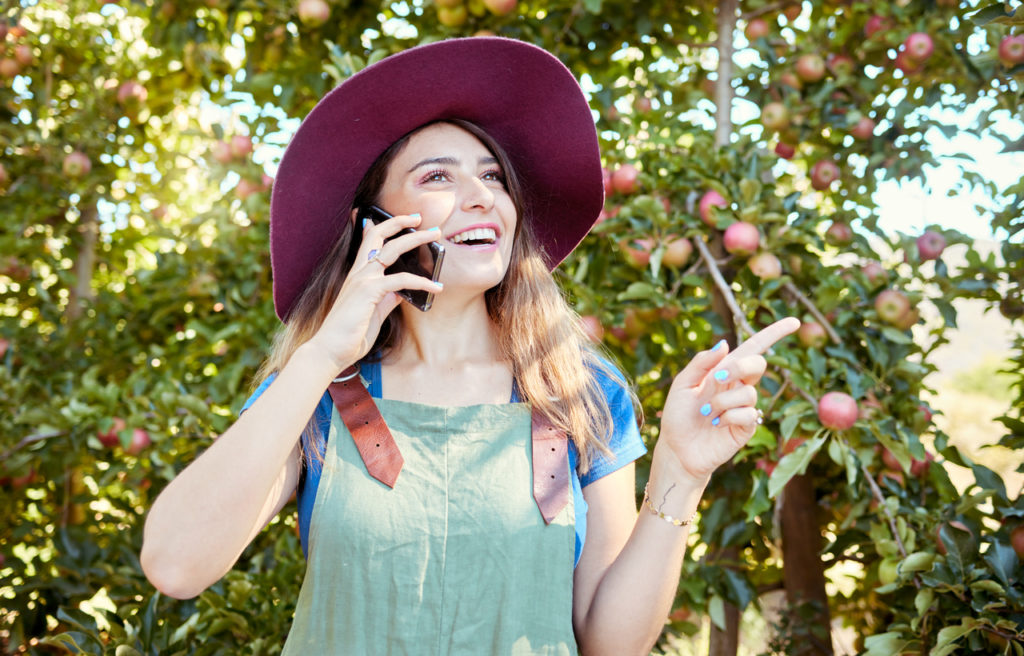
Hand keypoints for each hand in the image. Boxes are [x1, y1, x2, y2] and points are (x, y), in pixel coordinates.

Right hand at [304, 213, 443, 371]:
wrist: (331, 350)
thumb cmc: (350, 334)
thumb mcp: (374, 312)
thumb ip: (387, 299)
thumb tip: (402, 291)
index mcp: (357, 275)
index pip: (368, 242)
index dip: (381, 226)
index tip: (399, 220)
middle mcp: (359, 272)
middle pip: (379, 236)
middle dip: (400, 222)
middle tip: (421, 217)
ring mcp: (363, 279)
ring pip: (392, 248)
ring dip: (417, 239)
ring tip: (436, 236)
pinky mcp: (370, 290)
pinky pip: (402, 279)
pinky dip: (422, 281)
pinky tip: (436, 287)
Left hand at [656, 317, 800, 482]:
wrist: (676, 448)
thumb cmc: (678, 415)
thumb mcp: (682, 384)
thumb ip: (702, 362)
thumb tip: (725, 343)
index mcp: (724, 371)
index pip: (753, 348)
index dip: (774, 333)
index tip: (794, 321)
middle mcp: (738, 386)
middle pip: (758, 364)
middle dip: (739, 368)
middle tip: (716, 380)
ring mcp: (745, 406)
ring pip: (749, 392)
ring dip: (722, 401)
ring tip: (707, 413)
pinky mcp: (747, 427)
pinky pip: (748, 414)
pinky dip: (728, 417)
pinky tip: (716, 424)